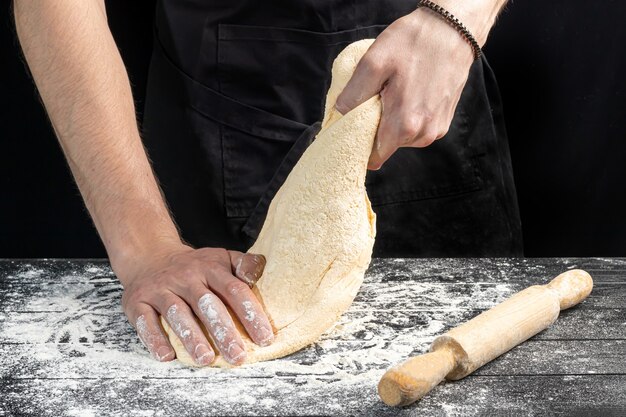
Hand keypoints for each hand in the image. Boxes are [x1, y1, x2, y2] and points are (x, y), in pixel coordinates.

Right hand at [118, 243, 272, 365]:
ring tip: (205, 359)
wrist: (149, 256)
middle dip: (224, 332)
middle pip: (207, 304)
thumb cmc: (194, 267)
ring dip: (192, 337)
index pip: (234, 290)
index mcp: (211, 268)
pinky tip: (167, 356)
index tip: (264, 339)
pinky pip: (145, 321)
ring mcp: (161, 289)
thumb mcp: (222, 259)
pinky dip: (155, 339)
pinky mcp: (138, 301)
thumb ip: (245, 264)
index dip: (250, 314)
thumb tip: (260, 273)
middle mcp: (186, 277)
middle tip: (237, 356)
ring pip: (177, 313)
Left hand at [335, 7, 475, 168]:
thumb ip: (354, 94)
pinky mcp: (443, 122)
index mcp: (403, 124)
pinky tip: (409, 94)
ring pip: (402, 139)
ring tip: (395, 93)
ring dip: (393, 122)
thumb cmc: (414, 43)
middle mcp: (422, 133)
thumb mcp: (374, 62)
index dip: (360, 146)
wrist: (452, 30)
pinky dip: (409, 117)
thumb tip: (339, 115)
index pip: (374, 157)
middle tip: (376, 100)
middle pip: (387, 146)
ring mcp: (435, 130)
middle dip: (376, 129)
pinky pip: (417, 130)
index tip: (354, 130)